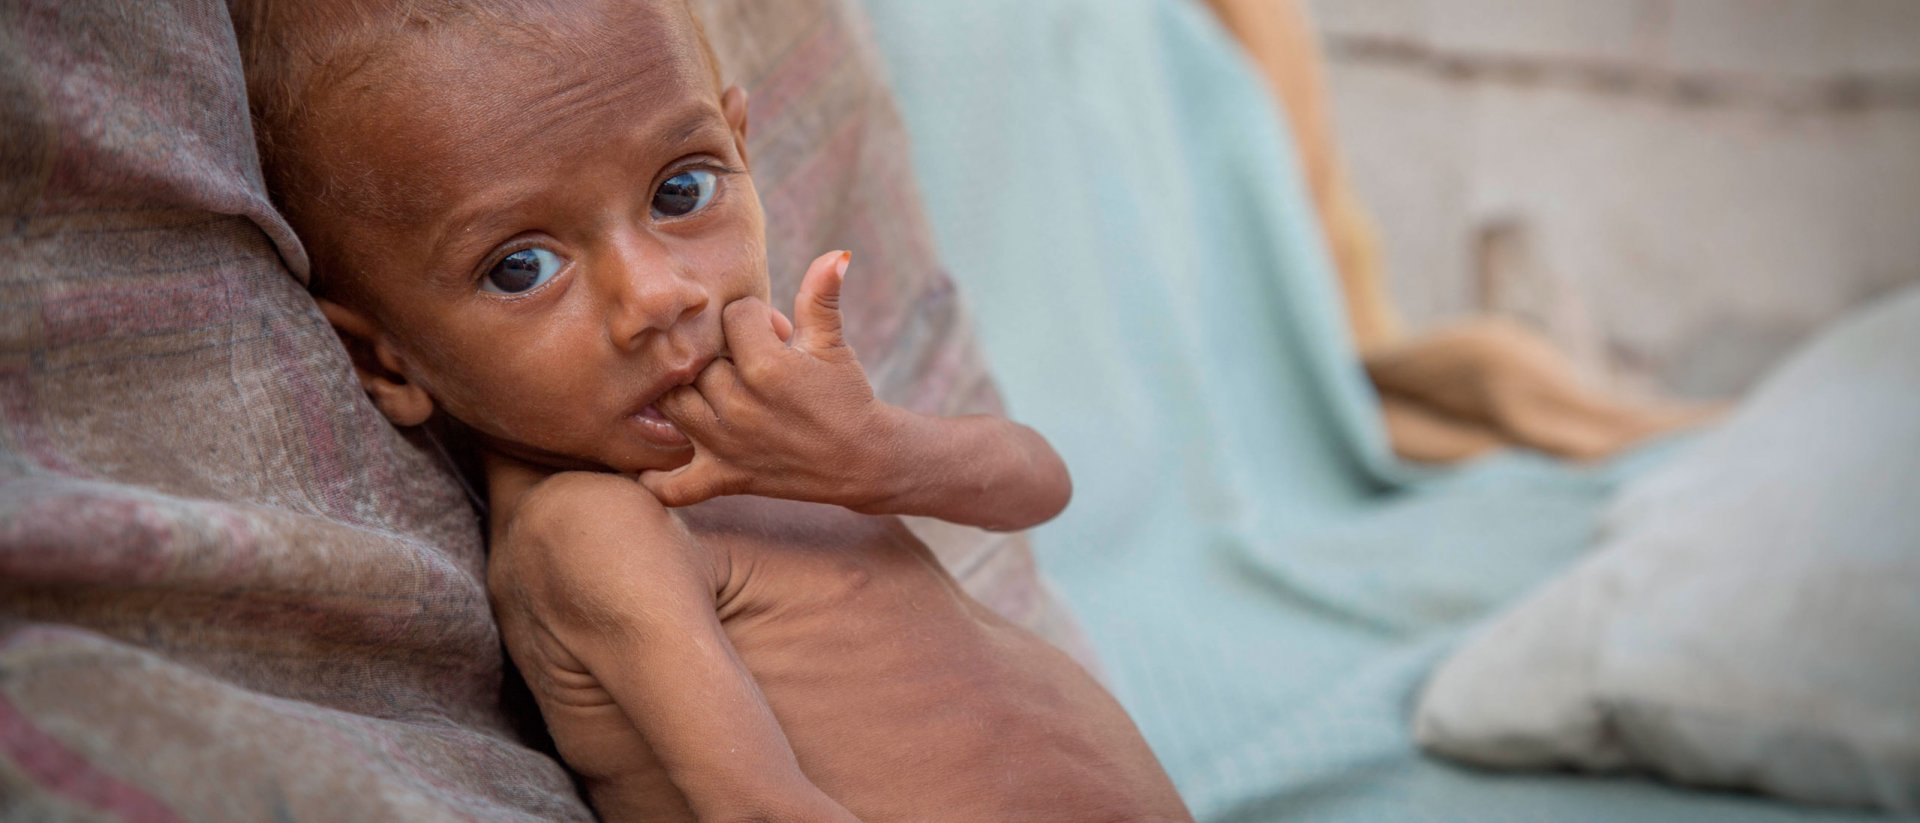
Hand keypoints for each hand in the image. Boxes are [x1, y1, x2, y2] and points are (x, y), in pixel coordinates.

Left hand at [639, 250, 899, 507]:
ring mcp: (727, 445)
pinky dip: (656, 481)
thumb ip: (822, 297)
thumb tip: (838, 254)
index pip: (733, 317)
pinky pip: (674, 487)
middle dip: (719, 354)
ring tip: (708, 390)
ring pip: (672, 404)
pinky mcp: (725, 478)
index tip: (775, 333)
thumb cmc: (847, 396)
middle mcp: (740, 406)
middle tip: (744, 363)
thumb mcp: (833, 344)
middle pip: (698, 360)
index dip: (753, 318)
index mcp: (768, 367)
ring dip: (682, 394)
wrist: (865, 459)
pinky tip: (648, 466)